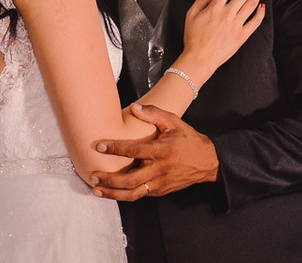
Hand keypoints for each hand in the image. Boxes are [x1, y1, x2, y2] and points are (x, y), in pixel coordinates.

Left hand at [89, 104, 219, 200]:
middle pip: (130, 179)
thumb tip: (134, 106)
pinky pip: (140, 195)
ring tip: (96, 190)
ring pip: (133, 193)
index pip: (134, 150)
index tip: (99, 146)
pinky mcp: (160, 191)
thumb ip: (154, 113)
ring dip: (113, 193)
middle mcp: (159, 170)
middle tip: (93, 175)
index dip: (115, 148)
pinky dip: (124, 195)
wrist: (208, 162)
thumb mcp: (174, 122)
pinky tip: (112, 192)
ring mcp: (160, 183)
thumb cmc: (189, 139)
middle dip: (109, 179)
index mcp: (162, 151)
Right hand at [179, 0, 264, 80]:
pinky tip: (262, 7)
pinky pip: (255, 22)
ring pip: (251, 5)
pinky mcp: (242, 36)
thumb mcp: (190, 15)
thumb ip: (202, 0)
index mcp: (214, 8)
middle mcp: (227, 14)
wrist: (199, 59)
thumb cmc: (194, 38)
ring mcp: (236, 25)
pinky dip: (260, 13)